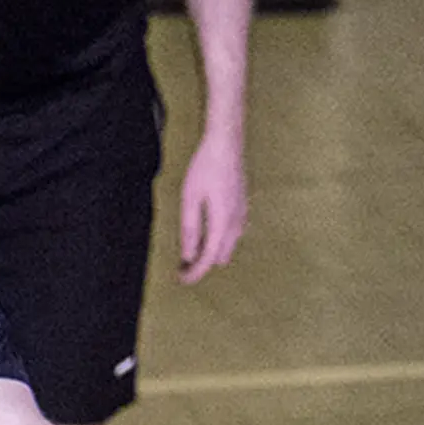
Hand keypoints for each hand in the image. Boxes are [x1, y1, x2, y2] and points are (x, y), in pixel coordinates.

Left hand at [177, 130, 246, 285]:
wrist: (227, 144)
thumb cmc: (205, 167)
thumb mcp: (190, 198)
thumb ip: (190, 229)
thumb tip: (188, 256)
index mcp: (222, 223)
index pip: (207, 259)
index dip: (193, 274)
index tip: (180, 280)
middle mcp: (237, 223)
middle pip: (219, 257)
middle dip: (200, 264)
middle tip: (180, 265)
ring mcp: (243, 215)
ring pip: (227, 246)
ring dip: (210, 251)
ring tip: (190, 248)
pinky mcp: (243, 207)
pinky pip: (232, 234)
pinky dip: (218, 240)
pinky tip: (206, 232)